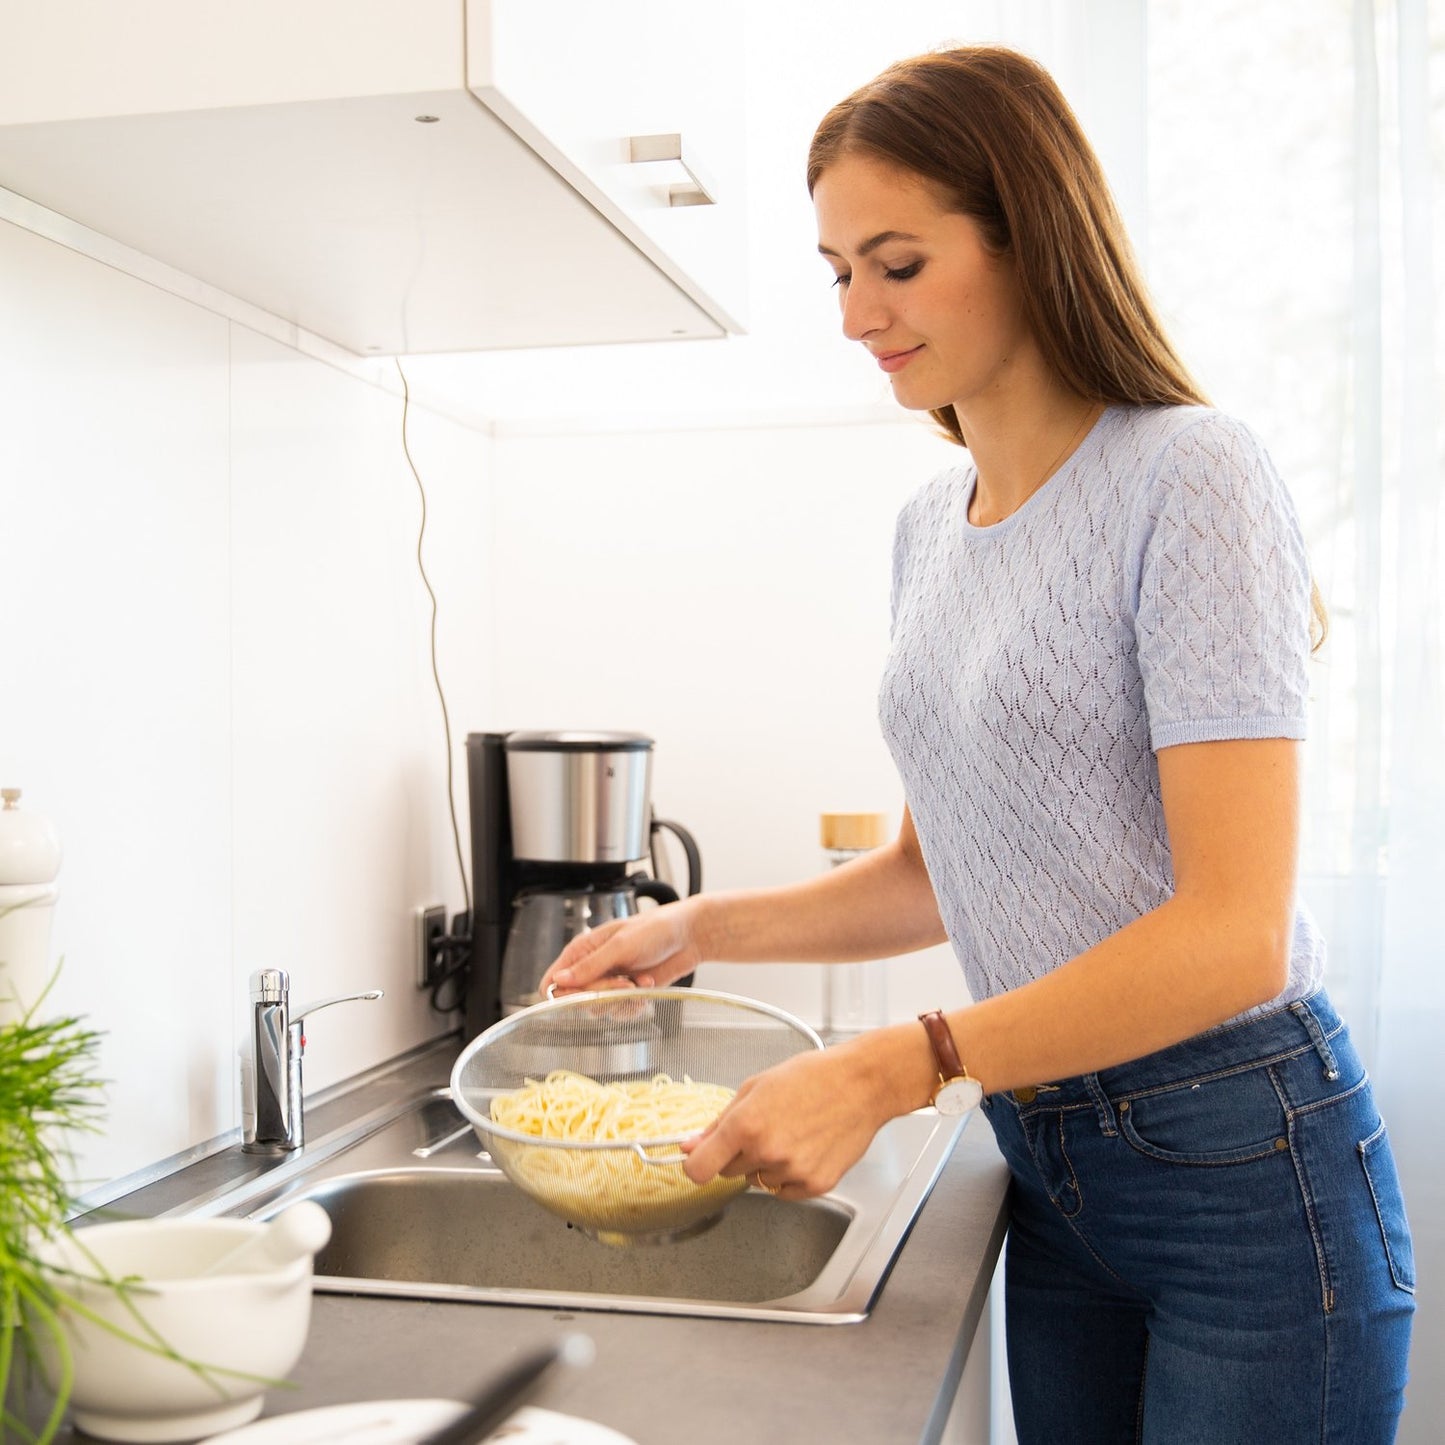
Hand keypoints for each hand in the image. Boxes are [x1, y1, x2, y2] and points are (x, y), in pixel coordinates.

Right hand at [540, 899, 703, 995]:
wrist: (688, 936)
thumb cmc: (655, 929)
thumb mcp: (620, 945)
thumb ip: (590, 966)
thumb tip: (559, 981)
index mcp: (581, 951)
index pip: (552, 982)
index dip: (563, 994)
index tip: (585, 993)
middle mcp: (592, 969)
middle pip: (577, 1000)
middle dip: (604, 994)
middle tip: (626, 981)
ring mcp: (609, 983)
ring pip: (600, 1009)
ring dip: (624, 998)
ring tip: (642, 979)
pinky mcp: (627, 994)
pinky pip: (621, 1013)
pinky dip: (636, 1003)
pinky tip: (648, 985)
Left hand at [680, 1035, 904, 1198]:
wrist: (861, 1085)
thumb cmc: (812, 1077)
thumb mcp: (756, 1087)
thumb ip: (719, 1122)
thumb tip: (690, 1145)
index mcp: (746, 1125)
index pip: (699, 1169)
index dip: (695, 1165)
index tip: (699, 1159)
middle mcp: (766, 1152)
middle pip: (728, 1172)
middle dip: (737, 1154)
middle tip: (764, 1127)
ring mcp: (792, 1171)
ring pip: (758, 1180)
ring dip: (766, 1164)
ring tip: (792, 1134)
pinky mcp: (815, 1185)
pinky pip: (784, 1191)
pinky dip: (789, 1176)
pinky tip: (805, 1148)